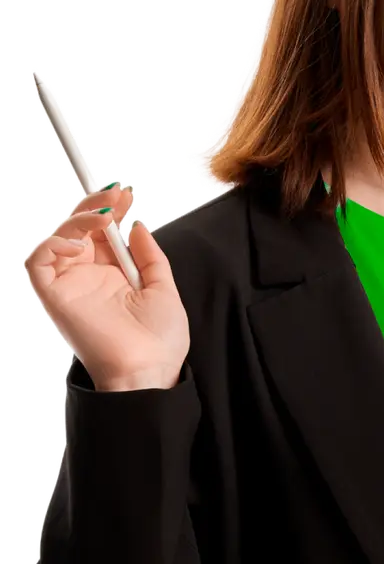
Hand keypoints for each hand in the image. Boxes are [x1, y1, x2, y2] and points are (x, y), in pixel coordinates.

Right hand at [23, 182, 189, 389]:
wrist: (149, 370)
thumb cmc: (159, 341)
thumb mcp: (163, 288)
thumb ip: (149, 255)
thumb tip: (138, 225)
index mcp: (114, 275)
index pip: (102, 233)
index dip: (110, 209)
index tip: (126, 193)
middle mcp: (89, 278)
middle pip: (78, 230)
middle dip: (95, 206)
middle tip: (116, 195)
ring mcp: (71, 286)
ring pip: (59, 239)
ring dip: (78, 220)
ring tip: (104, 216)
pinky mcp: (55, 297)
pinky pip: (39, 263)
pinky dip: (54, 245)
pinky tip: (80, 244)